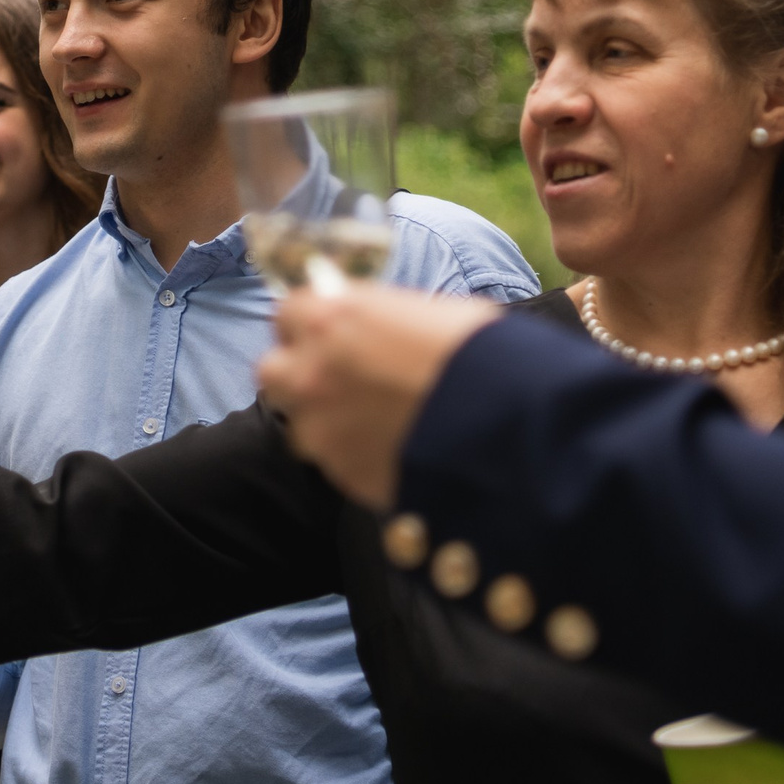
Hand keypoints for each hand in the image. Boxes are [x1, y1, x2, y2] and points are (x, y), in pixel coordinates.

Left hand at [255, 284, 500, 509]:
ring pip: (299, 422)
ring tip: (370, 419)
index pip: (287, 311)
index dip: (309, 321)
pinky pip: (331, 459)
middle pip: (273, 370)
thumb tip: (369, 320)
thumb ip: (379, 317)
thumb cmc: (480, 354)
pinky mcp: (340, 473)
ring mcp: (321, 427)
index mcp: (332, 317)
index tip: (327, 329)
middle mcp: (312, 370)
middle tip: (337, 376)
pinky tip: (390, 445)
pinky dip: (351, 452)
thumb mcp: (428, 312)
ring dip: (324, 418)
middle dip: (299, 372)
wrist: (510, 425)